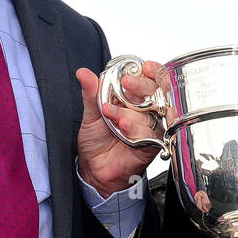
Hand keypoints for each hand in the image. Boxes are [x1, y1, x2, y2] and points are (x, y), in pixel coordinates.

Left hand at [76, 64, 161, 196]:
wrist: (94, 170)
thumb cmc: (96, 141)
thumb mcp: (90, 114)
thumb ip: (90, 93)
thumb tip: (83, 73)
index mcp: (132, 99)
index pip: (147, 80)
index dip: (149, 72)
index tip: (143, 68)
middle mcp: (144, 111)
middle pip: (154, 92)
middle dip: (141, 86)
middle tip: (126, 84)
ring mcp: (148, 127)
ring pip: (149, 113)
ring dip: (129, 112)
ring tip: (110, 114)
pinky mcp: (151, 144)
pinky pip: (148, 133)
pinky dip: (135, 128)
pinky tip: (123, 126)